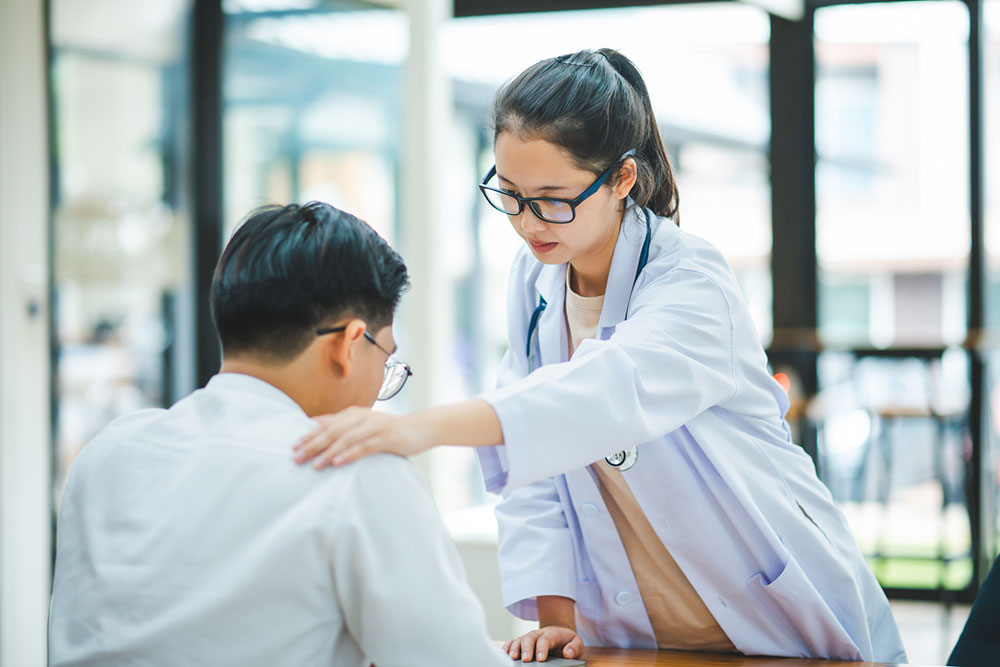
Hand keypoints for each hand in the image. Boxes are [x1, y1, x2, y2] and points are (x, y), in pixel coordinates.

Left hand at [292, 407, 433, 468]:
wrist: (419, 428)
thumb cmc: (386, 430)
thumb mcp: (362, 425)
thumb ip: (342, 425)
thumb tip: (314, 425)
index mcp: (353, 414)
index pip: (326, 424)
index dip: (309, 435)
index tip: (293, 447)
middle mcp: (361, 417)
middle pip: (332, 431)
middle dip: (313, 445)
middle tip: (297, 458)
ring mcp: (374, 427)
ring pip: (346, 439)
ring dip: (329, 452)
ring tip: (315, 465)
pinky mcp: (386, 438)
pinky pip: (364, 447)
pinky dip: (350, 454)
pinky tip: (338, 463)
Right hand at [503, 625, 583, 662]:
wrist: (558, 633)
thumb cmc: (567, 642)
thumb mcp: (576, 643)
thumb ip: (575, 647)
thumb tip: (568, 653)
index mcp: (552, 634)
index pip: (546, 639)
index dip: (542, 648)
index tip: (541, 659)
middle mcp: (538, 634)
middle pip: (530, 638)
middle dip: (527, 648)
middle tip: (525, 659)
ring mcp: (528, 637)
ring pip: (519, 640)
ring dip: (515, 648)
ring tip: (513, 658)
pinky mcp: (521, 641)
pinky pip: (512, 642)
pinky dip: (507, 647)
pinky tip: (504, 654)